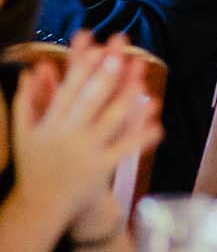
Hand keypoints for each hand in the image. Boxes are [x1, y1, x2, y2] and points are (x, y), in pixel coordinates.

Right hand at [11, 32, 162, 226]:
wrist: (39, 207)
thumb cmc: (33, 165)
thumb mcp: (23, 133)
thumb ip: (26, 99)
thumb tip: (31, 67)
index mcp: (50, 123)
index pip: (67, 88)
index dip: (81, 65)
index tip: (94, 43)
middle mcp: (68, 135)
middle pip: (90, 100)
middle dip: (105, 75)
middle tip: (121, 52)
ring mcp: (86, 152)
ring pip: (109, 121)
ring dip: (127, 98)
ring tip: (142, 77)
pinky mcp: (101, 169)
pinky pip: (124, 149)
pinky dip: (140, 137)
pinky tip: (157, 123)